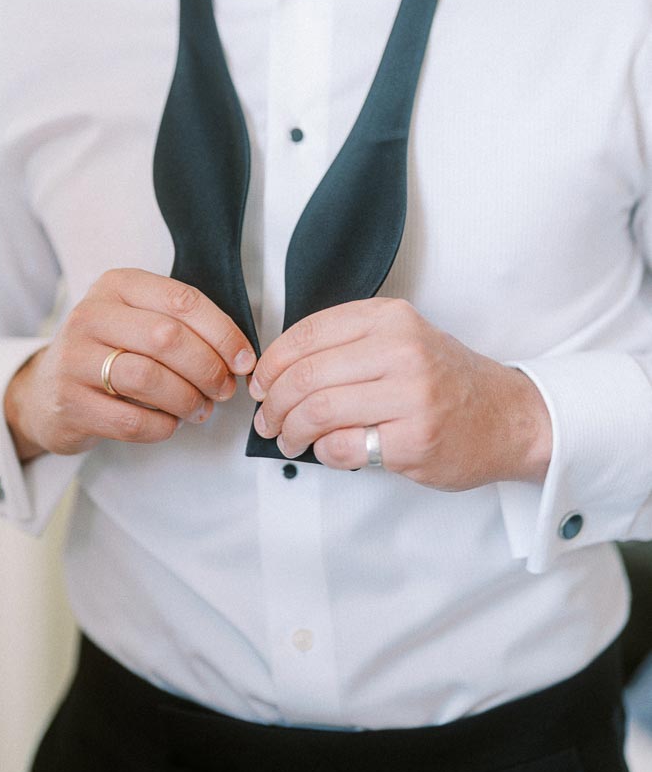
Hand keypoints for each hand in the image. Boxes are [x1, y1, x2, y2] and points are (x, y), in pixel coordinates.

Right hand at [4, 269, 255, 459]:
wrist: (45, 391)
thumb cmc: (108, 353)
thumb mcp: (136, 321)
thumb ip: (181, 326)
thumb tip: (239, 355)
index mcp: (116, 285)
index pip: (182, 301)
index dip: (223, 333)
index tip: (244, 360)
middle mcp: (90, 315)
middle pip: (167, 338)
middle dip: (208, 368)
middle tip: (225, 389)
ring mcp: (75, 359)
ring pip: (148, 378)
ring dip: (187, 399)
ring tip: (200, 409)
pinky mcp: (70, 402)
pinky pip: (131, 419)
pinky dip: (162, 425)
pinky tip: (170, 424)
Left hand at [249, 298, 551, 488]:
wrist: (510, 418)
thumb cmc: (447, 382)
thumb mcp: (402, 339)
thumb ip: (348, 345)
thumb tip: (276, 371)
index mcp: (391, 319)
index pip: (307, 334)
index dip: (272, 364)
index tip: (261, 384)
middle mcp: (401, 350)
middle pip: (305, 376)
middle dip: (274, 404)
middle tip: (268, 420)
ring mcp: (410, 396)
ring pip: (318, 411)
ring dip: (291, 431)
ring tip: (289, 440)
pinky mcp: (415, 439)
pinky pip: (343, 447)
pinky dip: (325, 452)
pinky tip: (330, 451)